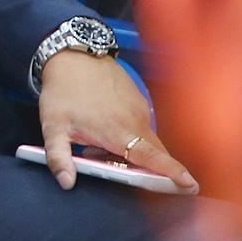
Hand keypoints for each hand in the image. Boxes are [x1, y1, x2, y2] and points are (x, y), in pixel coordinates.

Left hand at [37, 50, 197, 192]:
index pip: (151, 157)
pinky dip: (130, 137)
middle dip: (149, 170)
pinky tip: (103, 131)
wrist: (73, 56)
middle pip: (154, 154)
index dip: (171, 171)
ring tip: (96, 145)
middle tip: (119, 169)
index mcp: (117, 131)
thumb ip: (58, 158)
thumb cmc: (62, 91)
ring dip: (132, 153)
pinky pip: (142, 128)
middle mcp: (135, 121)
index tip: (189, 184)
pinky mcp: (140, 103)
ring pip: (147, 142)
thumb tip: (66, 182)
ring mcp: (141, 110)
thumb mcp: (52, 127)